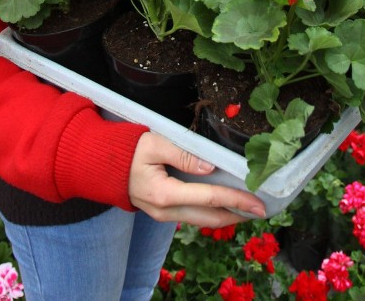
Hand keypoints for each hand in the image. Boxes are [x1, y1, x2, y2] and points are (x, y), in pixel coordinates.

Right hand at [128, 131, 265, 226]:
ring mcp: (164, 215)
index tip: (258, 202)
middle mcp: (166, 211)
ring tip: (249, 208)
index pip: (209, 198)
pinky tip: (226, 204)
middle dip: (238, 214)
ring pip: (203, 220)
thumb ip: (183, 154)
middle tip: (262, 209)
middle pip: (210, 217)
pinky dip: (213, 211)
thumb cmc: (128, 149)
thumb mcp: (154, 143)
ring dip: (227, 215)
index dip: (236, 199)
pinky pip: (194, 215)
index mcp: (165, 193)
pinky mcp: (164, 212)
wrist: (102, 165)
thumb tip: (211, 167)